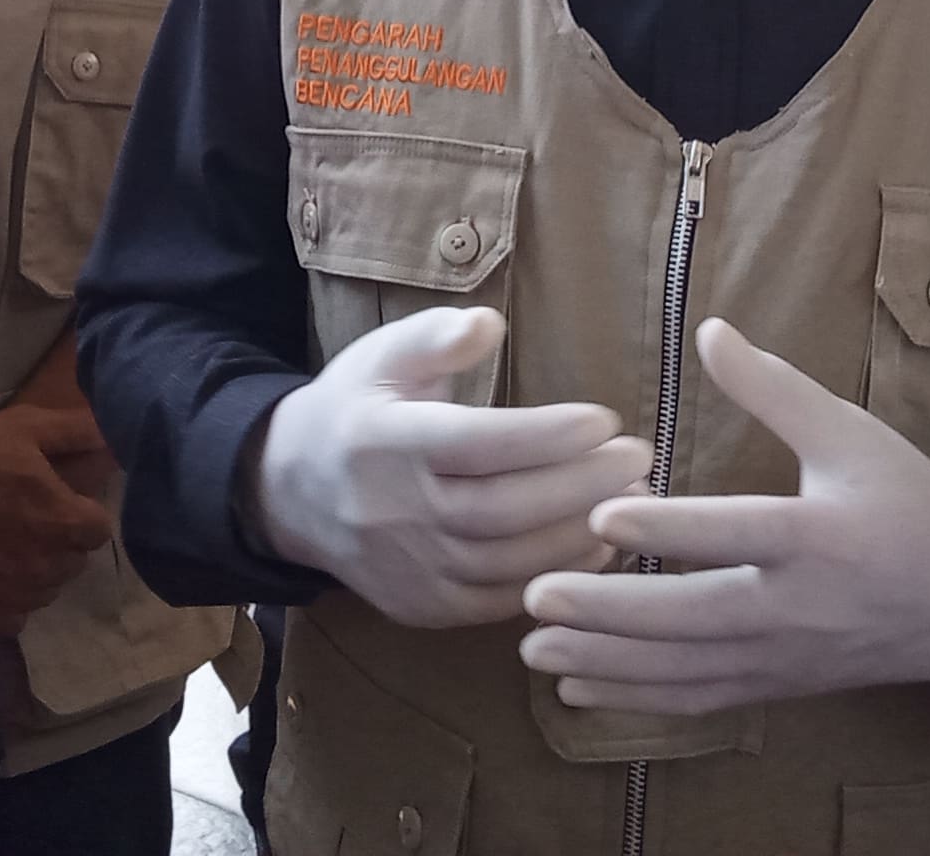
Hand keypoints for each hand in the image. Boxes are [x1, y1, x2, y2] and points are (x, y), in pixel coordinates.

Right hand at [0, 405, 116, 634]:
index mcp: (63, 521)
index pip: (99, 531)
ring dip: (36, 573)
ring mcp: (12, 593)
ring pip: (46, 592)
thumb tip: (116, 435)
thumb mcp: (28, 426)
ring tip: (8, 547)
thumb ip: (80, 431)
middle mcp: (44, 565)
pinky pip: (15, 619)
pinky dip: (9, 602)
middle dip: (60, 543)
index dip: (82, 514)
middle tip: (31, 521)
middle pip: (73, 562)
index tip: (61, 503)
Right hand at [253, 306, 649, 629]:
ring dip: (578, 534)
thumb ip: (435, 337)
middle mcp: (392, 512)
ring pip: (505, 561)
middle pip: (500, 508)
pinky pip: (496, 601)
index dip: (543, 435)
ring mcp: (407, 568)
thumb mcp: (380, 357)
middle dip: (579, 485)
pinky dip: (553, 576)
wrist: (289, 493)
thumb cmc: (355, 410)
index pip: (474, 443)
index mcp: (382, 442)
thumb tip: (490, 323)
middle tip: (639, 458)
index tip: (604, 418)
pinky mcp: (421, 607)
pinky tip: (598, 547)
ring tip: (635, 500)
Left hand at [517, 319, 929, 713]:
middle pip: (694, 617)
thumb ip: (776, 389)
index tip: (601, 517)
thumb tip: (709, 330)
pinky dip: (637, 699)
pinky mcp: (778, 685)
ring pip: (686, 670)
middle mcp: (798, 606)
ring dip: (607, 664)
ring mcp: (786, 656)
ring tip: (534, 648)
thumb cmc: (909, 503)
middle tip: (535, 594)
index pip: (734, 534)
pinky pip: (700, 700)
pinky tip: (578, 689)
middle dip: (610, 613)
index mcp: (819, 537)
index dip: (668, 531)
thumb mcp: (853, 434)